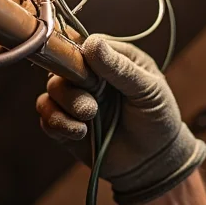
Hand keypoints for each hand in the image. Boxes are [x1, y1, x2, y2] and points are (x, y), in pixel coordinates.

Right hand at [36, 35, 205, 204]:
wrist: (156, 161)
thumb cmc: (158, 119)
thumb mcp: (148, 90)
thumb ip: (121, 68)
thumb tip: (92, 43)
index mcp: (112, 59)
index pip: (83, 44)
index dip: (79, 55)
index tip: (88, 72)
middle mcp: (90, 77)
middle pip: (61, 65)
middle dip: (72, 82)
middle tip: (91, 101)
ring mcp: (76, 100)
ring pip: (52, 91)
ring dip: (67, 103)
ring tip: (90, 115)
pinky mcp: (66, 125)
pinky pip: (47, 117)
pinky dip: (58, 123)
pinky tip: (81, 132)